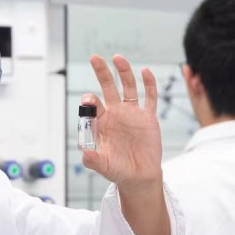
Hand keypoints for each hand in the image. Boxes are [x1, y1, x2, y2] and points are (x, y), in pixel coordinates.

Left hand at [80, 55, 163, 190]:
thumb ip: (93, 160)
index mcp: (101, 122)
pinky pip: (150, 97)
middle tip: (94, 58)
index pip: (93, 105)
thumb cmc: (118, 170)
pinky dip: (149, 84)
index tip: (89, 99)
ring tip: (118, 58)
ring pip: (128, 87)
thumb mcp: (103, 166)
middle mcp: (115, 113)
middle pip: (108, 87)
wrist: (139, 176)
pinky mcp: (148, 117)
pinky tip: (146, 72)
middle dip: (102, 73)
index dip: (90, 101)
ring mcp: (132, 113)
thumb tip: (84, 154)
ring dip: (124, 72)